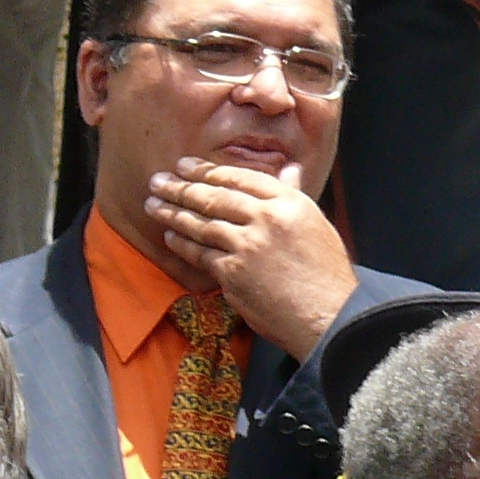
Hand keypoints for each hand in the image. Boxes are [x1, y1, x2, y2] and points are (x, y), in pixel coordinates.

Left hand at [145, 157, 356, 360]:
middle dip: (182, 187)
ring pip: (202, 224)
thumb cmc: (325, 272)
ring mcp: (248, 245)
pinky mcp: (233, 273)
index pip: (241, 178)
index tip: (186, 165)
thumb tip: (287, 170)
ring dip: (173, 213)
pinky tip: (169, 235)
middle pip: (215, 197)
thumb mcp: (316, 223)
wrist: (326, 313)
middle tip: (157, 180)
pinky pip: (201, 254)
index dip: (208, 171)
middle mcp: (267, 218)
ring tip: (153, 204)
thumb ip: (295, 194)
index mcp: (289, 202)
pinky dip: (182, 244)